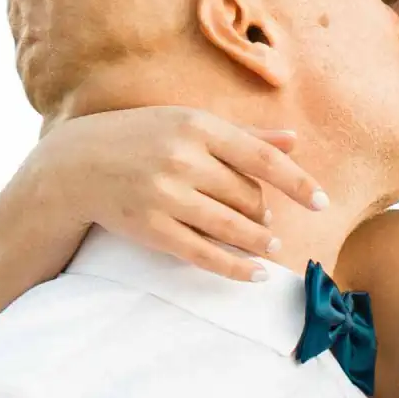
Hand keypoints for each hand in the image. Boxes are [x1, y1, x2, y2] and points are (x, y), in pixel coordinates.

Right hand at [50, 105, 328, 280]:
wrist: (76, 165)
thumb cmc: (142, 139)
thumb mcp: (189, 124)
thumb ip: (243, 135)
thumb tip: (294, 141)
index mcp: (197, 126)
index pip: (262, 159)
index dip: (297, 183)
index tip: (322, 203)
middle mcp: (183, 159)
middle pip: (247, 197)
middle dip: (262, 212)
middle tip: (266, 220)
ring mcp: (165, 195)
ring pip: (231, 227)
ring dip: (258, 242)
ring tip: (269, 247)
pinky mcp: (151, 228)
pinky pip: (204, 254)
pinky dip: (236, 267)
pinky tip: (256, 273)